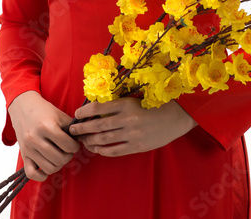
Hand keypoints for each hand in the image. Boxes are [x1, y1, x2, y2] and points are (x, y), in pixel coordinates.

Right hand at [7, 91, 80, 181]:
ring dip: (58, 165)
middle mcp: (35, 138)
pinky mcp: (23, 155)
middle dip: (68, 156)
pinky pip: (31, 173)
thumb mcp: (60, 115)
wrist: (23, 107)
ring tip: (60, 157)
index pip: (67, 145)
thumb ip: (72, 128)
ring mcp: (28, 148)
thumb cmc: (44, 111)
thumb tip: (83, 140)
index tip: (74, 144)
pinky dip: (41, 175)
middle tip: (68, 151)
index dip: (75, 146)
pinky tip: (48, 167)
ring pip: (48, 168)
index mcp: (46, 127)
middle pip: (59, 158)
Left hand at [69, 97, 196, 156]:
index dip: (84, 111)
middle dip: (82, 128)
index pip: (98, 107)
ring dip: (90, 141)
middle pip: (97, 125)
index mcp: (126, 104)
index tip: (77, 114)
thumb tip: (96, 111)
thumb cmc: (155, 105)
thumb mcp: (136, 100)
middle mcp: (127, 119)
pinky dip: (102, 150)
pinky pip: (114, 150)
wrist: (177, 117)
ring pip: (103, 139)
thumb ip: (118, 106)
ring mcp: (132, 134)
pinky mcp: (136, 146)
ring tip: (83, 141)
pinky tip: (97, 149)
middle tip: (73, 130)